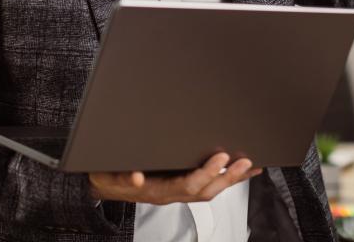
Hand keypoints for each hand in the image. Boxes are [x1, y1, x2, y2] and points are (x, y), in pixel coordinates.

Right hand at [87, 152, 261, 204]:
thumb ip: (121, 178)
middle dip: (227, 177)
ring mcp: (175, 192)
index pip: (186, 184)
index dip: (205, 172)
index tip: (220, 158)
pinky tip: (238, 170)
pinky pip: (206, 186)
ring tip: (250, 166)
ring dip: (230, 180)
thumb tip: (134, 178)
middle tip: (245, 161)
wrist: (104, 186)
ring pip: (208, 190)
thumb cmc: (109, 177)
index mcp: (156, 190)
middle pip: (204, 190)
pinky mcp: (178, 187)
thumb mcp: (109, 176)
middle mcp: (170, 194)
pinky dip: (224, 179)